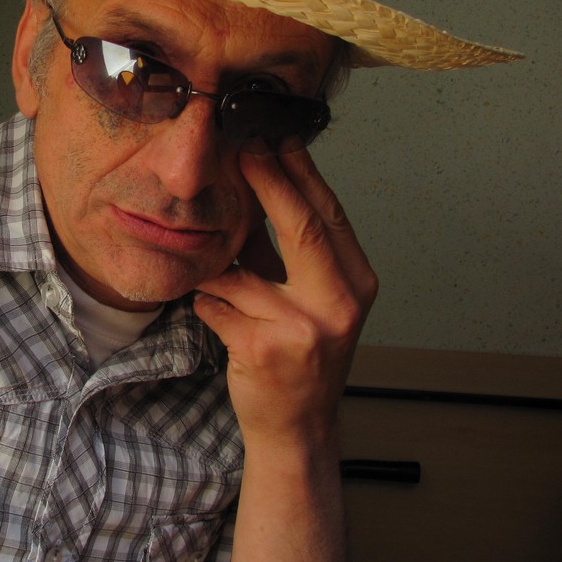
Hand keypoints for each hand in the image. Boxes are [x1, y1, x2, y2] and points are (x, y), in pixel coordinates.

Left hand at [194, 149, 376, 447]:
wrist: (297, 425)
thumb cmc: (301, 352)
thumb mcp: (311, 298)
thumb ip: (289, 250)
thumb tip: (262, 182)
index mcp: (356, 282)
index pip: (329, 214)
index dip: (301, 172)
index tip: (275, 136)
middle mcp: (340, 302)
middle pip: (303, 227)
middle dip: (269, 181)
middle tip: (242, 147)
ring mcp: (305, 328)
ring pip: (242, 273)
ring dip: (216, 272)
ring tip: (209, 276)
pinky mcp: (266, 348)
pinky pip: (216, 306)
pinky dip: (206, 305)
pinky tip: (211, 313)